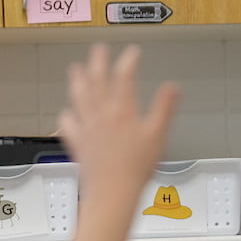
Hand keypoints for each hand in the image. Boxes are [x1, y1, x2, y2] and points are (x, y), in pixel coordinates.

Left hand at [58, 43, 179, 206]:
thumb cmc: (136, 167)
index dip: (128, 61)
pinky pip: (68, 123)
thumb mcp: (158, 136)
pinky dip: (68, 114)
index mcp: (122, 110)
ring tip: (76, 69)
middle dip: (98, 62)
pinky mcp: (77, 142)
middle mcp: (101, 114)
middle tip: (99, 49)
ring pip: (79, 96)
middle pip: (97, 80)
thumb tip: (173, 87)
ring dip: (78, 80)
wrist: (112, 191)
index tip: (132, 53)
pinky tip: (68, 112)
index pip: (124, 77)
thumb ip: (164, 108)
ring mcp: (87, 127)